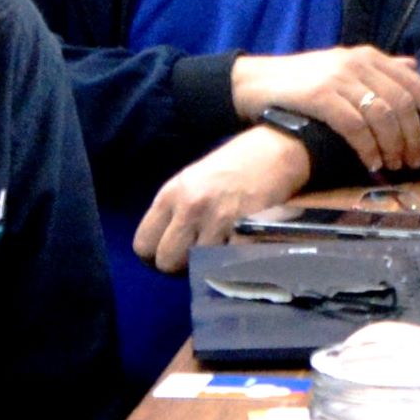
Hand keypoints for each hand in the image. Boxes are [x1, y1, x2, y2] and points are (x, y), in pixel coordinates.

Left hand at [136, 126, 311, 270]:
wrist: (277, 151)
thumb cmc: (233, 164)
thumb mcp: (192, 179)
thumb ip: (174, 211)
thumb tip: (164, 245)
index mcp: (171, 194)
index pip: (143, 244)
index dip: (154, 255)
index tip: (170, 253)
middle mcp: (190, 208)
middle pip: (167, 262)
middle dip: (180, 265)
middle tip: (195, 257)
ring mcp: (219, 221)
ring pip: (197, 267)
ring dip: (208, 264)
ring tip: (220, 249)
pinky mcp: (245, 232)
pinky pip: (228, 264)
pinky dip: (232, 262)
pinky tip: (238, 248)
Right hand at [234, 46, 419, 173]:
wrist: (255, 83)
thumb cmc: (302, 80)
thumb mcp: (344, 66)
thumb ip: (380, 69)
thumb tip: (414, 68)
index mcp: (369, 56)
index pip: (415, 83)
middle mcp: (358, 63)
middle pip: (402, 103)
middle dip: (414, 136)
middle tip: (414, 161)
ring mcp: (339, 79)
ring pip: (382, 116)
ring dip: (393, 146)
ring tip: (393, 166)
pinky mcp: (320, 97)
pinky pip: (355, 127)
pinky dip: (368, 149)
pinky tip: (371, 164)